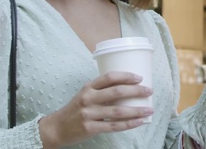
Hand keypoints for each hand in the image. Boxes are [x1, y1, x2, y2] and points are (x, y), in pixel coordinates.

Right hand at [38, 71, 153, 147]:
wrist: (56, 128)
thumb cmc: (75, 110)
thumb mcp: (84, 95)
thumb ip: (101, 91)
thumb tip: (127, 88)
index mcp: (88, 87)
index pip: (109, 77)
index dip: (126, 76)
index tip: (139, 77)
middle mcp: (88, 99)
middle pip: (117, 92)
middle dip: (136, 91)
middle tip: (149, 91)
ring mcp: (89, 114)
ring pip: (118, 111)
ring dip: (136, 110)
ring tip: (149, 109)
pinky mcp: (90, 128)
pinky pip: (114, 126)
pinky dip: (129, 124)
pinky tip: (139, 122)